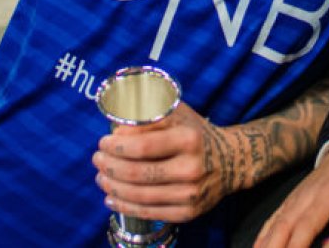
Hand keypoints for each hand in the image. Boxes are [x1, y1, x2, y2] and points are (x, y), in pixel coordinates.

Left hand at [93, 103, 232, 223]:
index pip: (142, 147)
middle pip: (137, 173)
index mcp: (189, 139)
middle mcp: (192, 168)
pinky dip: (126, 206)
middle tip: (97, 160)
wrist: (231, 162)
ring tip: (101, 178)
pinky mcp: (189, 212)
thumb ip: (147, 118)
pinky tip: (112, 197)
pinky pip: (150, 212)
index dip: (116, 146)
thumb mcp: (177, 115)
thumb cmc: (196, 133)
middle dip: (109, 167)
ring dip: (113, 187)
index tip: (102, 142)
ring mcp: (191, 194)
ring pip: (140, 195)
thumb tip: (117, 132)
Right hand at [255, 144, 328, 247]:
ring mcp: (294, 198)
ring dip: (267, 243)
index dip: (297, 244)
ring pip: (275, 223)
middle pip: (285, 225)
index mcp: (327, 195)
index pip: (308, 223)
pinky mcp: (290, 201)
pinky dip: (263, 235)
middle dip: (276, 247)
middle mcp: (305, 196)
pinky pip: (272, 219)